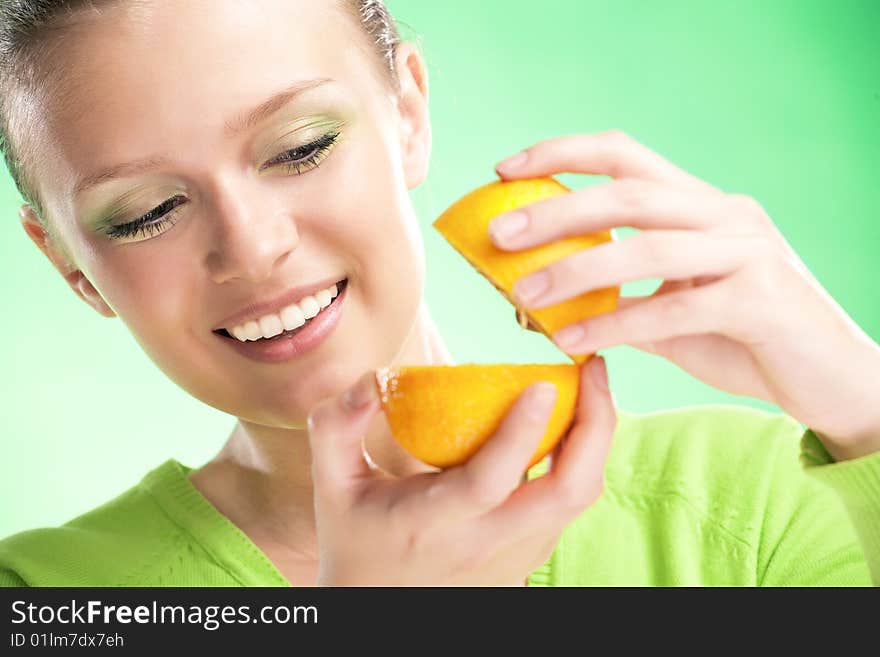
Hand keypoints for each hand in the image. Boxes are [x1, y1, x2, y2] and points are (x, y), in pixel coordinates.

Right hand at [306, 357, 614, 585]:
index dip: (520, 433)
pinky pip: (567, 508)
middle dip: (595, 427)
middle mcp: (482, 545)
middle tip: (594, 370)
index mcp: (430, 523)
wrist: (375, 605)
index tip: (542, 383)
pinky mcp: (526, 560)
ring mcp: (512, 558)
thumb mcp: (331, 481)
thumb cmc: (353, 535)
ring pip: (578, 501)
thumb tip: (371, 380)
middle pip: (565, 493)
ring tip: (591, 388)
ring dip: (594, 441)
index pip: (487, 481)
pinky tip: (571, 426)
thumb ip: (336, 425)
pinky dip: (580, 463)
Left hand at [491, 131, 879, 460]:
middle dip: (558, 208)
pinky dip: (617, 325)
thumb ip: (625, 297)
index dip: (563, 153)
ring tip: (524, 295)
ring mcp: (749, 253)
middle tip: (499, 232)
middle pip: (630, 192)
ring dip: (578, 270)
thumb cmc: (746, 339)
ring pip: (650, 247)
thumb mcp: (676, 310)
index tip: (505, 168)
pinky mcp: (761, 301)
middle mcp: (727, 215)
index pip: (626, 155)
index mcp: (703, 205)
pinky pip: (675, 308)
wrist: (830, 379)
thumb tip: (548, 301)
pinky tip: (572, 343)